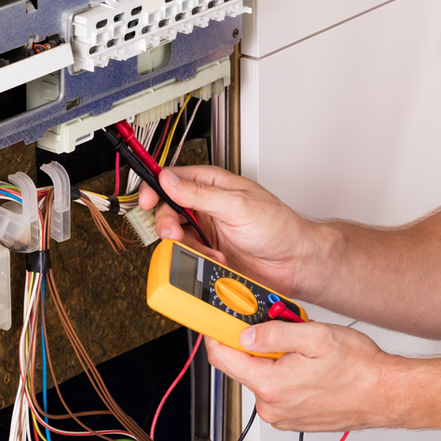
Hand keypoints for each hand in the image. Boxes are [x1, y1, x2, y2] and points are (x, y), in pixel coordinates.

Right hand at [137, 163, 315, 296]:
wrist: (294, 262)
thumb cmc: (278, 226)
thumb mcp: (237, 205)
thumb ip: (200, 194)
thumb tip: (169, 180)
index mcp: (214, 184)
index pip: (174, 178)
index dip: (156, 187)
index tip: (146, 200)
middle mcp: (208, 205)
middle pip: (169, 209)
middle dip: (166, 221)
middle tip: (173, 232)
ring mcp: (208, 230)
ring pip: (176, 235)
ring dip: (183, 244)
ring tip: (201, 249)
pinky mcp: (210, 253)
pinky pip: (188, 256)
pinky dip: (195, 260)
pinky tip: (212, 259)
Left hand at [206, 321, 399, 432]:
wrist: (383, 393)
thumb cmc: (357, 368)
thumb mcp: (314, 336)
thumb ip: (274, 335)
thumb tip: (246, 334)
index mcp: (271, 385)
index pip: (223, 358)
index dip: (216, 333)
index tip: (214, 318)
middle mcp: (271, 406)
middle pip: (244, 365)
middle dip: (258, 342)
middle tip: (284, 326)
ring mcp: (282, 415)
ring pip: (262, 376)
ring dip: (275, 358)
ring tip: (305, 348)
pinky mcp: (293, 418)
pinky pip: (277, 390)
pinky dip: (286, 373)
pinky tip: (309, 365)